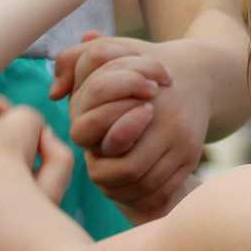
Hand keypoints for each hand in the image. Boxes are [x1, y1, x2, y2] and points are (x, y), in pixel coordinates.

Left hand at [54, 35, 205, 221]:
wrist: (197, 76)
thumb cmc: (139, 64)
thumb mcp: (108, 51)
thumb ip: (72, 61)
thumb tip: (53, 94)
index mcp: (143, 97)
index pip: (104, 139)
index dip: (92, 149)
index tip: (94, 147)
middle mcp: (167, 122)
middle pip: (126, 171)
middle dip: (105, 176)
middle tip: (99, 168)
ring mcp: (183, 143)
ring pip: (146, 188)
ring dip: (123, 191)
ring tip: (112, 180)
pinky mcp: (192, 158)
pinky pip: (163, 193)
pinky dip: (142, 198)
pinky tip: (130, 186)